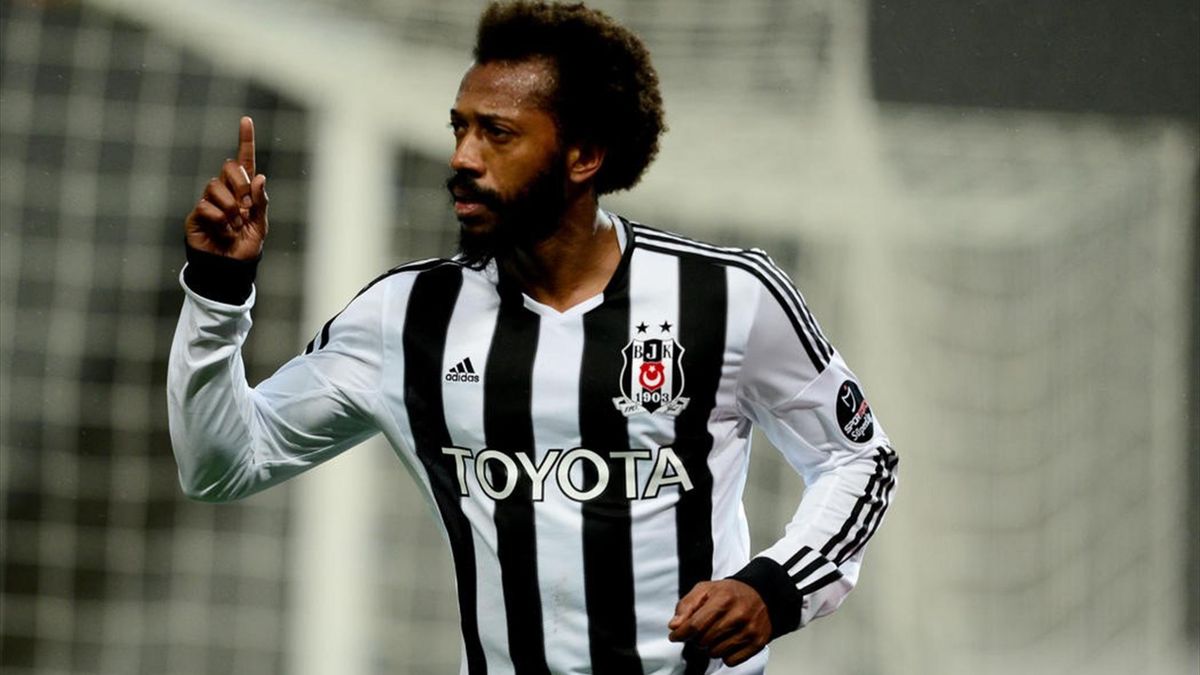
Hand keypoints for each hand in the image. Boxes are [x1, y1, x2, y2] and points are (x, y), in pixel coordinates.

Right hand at [184, 116, 268, 259]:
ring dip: (230, 207)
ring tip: (235, 226)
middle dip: (240, 185)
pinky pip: (205, 206)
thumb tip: (259, 177)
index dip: (245, 140)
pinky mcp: (197, 214)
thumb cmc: (246, 247)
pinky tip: (223, 232)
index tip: (246, 120)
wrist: (230, 268)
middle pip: (228, 167)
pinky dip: (219, 220)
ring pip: (214, 185)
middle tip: (246, 209)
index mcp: (245, 191)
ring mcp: (210, 201)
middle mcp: (226, 191)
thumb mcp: (261, 225)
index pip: (244, 161)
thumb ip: (261, 201)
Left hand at [668, 579, 771, 666]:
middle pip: (704, 641)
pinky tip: (727, 642)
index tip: (675, 636)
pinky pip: (731, 660)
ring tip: (715, 635)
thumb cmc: (730, 593)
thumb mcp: (705, 589)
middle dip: (696, 638)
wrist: (762, 594)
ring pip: (716, 653)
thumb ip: (686, 605)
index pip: (695, 625)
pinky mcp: (757, 642)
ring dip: (710, 647)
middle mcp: (738, 615)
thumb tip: (674, 625)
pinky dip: (725, 655)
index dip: (681, 634)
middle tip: (701, 631)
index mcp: (723, 599)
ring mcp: (749, 630)